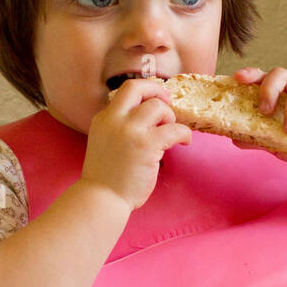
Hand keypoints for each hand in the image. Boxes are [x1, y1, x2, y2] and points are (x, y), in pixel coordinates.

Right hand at [82, 77, 191, 211]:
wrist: (102, 199)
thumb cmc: (106, 179)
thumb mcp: (104, 143)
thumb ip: (118, 128)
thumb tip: (147, 122)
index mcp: (103, 119)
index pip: (126, 92)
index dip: (145, 90)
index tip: (155, 98)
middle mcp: (114, 119)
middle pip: (138, 88)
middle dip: (158, 91)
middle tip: (168, 103)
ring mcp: (130, 131)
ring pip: (158, 106)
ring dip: (170, 116)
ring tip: (171, 132)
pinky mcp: (146, 145)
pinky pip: (174, 129)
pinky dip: (184, 133)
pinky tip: (184, 142)